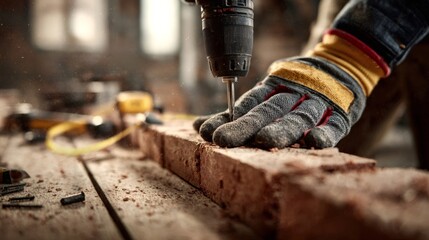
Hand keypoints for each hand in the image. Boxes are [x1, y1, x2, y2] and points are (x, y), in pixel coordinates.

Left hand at [193, 30, 388, 148]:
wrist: (340, 67)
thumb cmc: (294, 89)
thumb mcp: (266, 95)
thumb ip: (236, 113)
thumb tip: (198, 126)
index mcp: (272, 90)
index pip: (247, 105)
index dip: (228, 118)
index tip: (207, 132)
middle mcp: (291, 96)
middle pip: (267, 112)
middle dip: (245, 127)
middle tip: (224, 140)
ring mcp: (317, 104)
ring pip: (298, 117)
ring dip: (282, 129)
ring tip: (265, 140)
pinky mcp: (340, 114)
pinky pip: (334, 125)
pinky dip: (326, 133)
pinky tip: (315, 141)